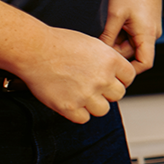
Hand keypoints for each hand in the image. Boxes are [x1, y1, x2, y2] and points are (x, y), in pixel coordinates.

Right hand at [14, 26, 136, 123]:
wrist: (34, 50)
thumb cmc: (59, 43)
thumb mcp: (93, 44)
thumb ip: (107, 60)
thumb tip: (115, 73)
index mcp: (111, 61)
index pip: (129, 78)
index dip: (120, 79)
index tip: (111, 80)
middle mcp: (102, 79)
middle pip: (118, 95)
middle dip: (107, 92)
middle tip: (93, 87)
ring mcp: (86, 94)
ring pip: (103, 110)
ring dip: (94, 104)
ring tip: (81, 95)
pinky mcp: (68, 107)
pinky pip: (83, 119)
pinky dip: (77, 113)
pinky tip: (71, 102)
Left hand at [100, 0, 163, 69]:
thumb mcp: (114, 14)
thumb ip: (107, 36)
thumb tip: (100, 53)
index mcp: (148, 34)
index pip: (145, 63)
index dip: (131, 70)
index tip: (115, 70)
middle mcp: (153, 32)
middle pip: (135, 53)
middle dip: (117, 51)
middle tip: (99, 42)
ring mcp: (150, 27)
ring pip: (132, 43)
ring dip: (118, 40)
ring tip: (106, 27)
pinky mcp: (147, 21)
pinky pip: (134, 34)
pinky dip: (122, 32)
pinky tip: (112, 22)